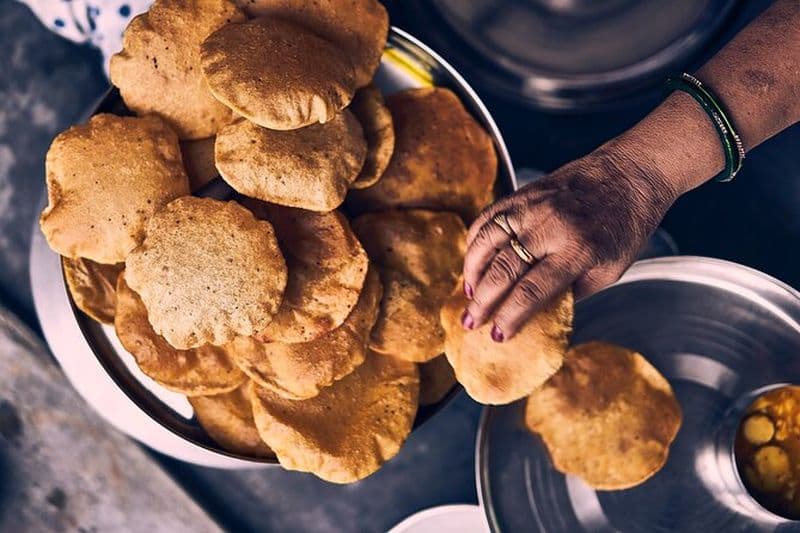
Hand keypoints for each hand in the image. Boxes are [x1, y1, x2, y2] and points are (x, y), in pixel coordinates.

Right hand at [461, 147, 679, 340]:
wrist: (630, 173)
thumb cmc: (625, 227)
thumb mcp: (609, 270)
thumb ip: (571, 291)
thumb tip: (535, 312)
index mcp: (578, 250)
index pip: (532, 291)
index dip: (510, 316)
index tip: (497, 335)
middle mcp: (550, 226)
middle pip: (504, 269)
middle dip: (482, 301)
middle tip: (469, 322)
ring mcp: (533, 206)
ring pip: (487, 240)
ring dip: (472, 271)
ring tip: (469, 293)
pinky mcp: (524, 193)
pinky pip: (488, 217)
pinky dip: (475, 240)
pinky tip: (473, 260)